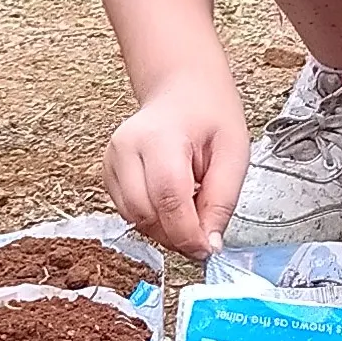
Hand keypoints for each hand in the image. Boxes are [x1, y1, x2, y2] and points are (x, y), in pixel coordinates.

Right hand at [102, 68, 250, 259]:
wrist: (183, 91)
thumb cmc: (210, 116)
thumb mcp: (234, 153)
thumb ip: (222, 201)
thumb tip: (208, 246)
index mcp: (159, 136)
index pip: (167, 198)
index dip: (187, 233)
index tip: (208, 249)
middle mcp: (125, 148)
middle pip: (146, 215)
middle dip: (177, 234)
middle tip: (204, 230)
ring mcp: (111, 160)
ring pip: (134, 220)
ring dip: (165, 229)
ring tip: (191, 207)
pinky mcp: (107, 173)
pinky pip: (128, 213)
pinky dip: (153, 219)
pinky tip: (172, 201)